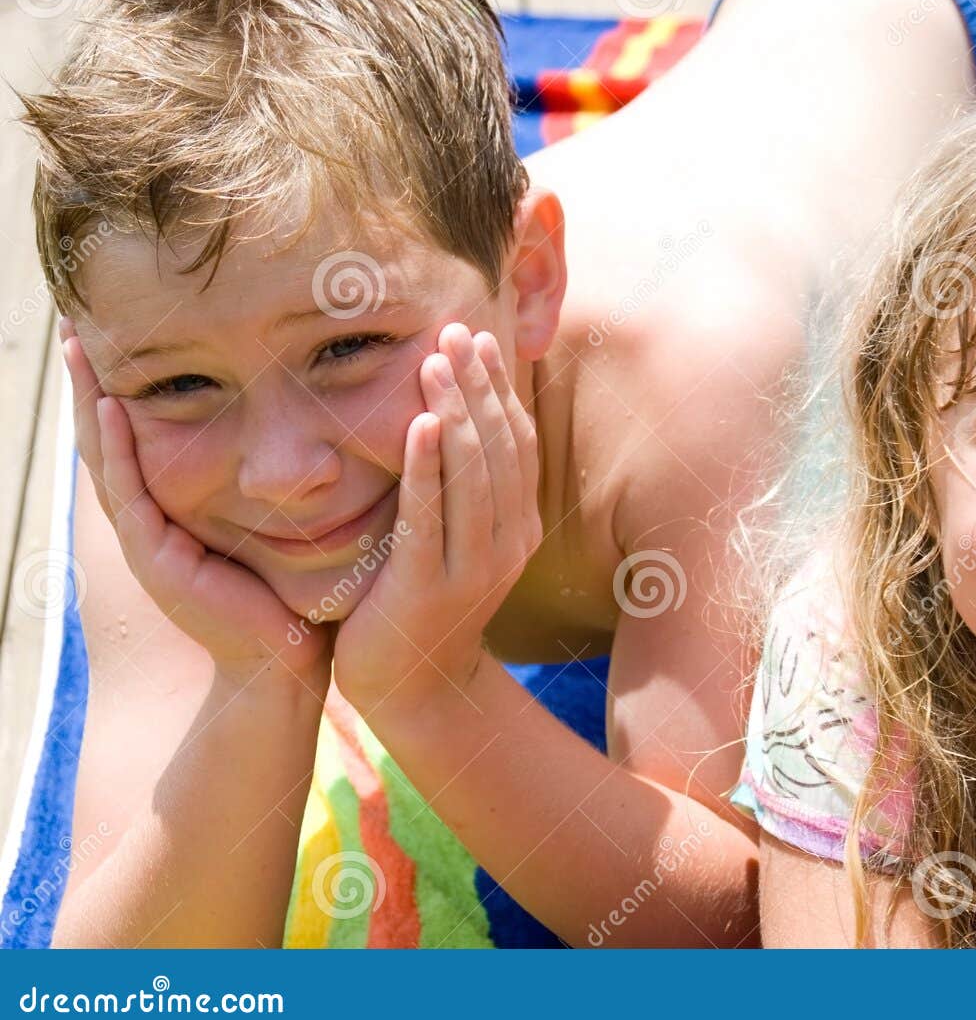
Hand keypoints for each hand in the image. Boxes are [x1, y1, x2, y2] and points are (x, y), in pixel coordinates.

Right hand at [59, 318, 332, 681]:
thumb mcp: (278, 521)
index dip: (125, 385)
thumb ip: (276, 480)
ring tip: (75, 347)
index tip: (115, 332)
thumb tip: (304, 429)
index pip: (141, 435)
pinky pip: (130, 492)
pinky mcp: (159, 558)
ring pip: (107, 456)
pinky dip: (116, 448)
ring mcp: (150, 539)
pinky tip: (108, 407)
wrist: (289, 659)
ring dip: (88, 400)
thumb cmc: (295, 591)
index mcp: (177, 510)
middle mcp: (154, 520)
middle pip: (110, 437)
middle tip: (73, 323)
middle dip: (91, 380)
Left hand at [332, 323, 541, 711]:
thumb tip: (449, 421)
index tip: (480, 338)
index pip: (516, 442)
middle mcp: (507, 543)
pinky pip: (431, 514)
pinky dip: (426, 464)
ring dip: (455, 410)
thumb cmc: (422, 606)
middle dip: (478, 385)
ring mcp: (473, 567)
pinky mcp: (429, 586)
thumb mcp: (456, 543)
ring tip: (438, 361)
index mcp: (518, 527)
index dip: (500, 388)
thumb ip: (461, 491)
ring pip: (472, 473)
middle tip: (457, 330)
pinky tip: (417, 422)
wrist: (414, 689)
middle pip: (499, 446)